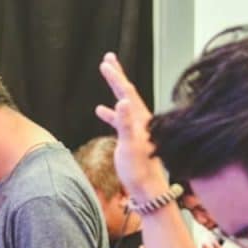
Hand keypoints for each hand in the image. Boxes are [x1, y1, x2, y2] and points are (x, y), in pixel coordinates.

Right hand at [95, 52, 167, 200]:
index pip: (127, 92)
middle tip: (108, 58)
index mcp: (141, 119)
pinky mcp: (131, 138)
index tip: (106, 63)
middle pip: (127, 92)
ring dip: (114, 90)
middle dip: (117, 75)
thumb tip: (121, 101)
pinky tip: (100, 110)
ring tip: (107, 76)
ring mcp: (137, 129)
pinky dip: (110, 112)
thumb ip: (126, 123)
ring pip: (123, 103)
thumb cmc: (139, 169)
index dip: (116, 77)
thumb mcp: (130, 145)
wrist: (147, 188)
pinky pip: (119, 119)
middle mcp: (141, 121)